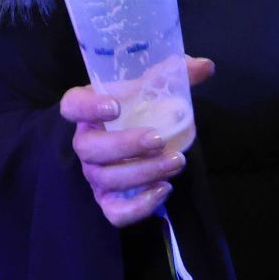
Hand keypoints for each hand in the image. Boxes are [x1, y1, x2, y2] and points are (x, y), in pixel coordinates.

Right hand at [61, 56, 214, 227]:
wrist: (137, 141)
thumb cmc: (139, 108)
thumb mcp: (151, 87)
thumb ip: (175, 74)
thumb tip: (206, 66)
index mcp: (88, 108)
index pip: (73, 105)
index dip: (87, 107)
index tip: (115, 106)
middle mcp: (85, 142)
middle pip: (90, 148)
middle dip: (125, 145)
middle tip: (159, 139)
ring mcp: (94, 174)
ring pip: (107, 179)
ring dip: (143, 172)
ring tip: (176, 161)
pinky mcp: (107, 200)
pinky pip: (115, 213)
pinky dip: (139, 206)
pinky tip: (164, 190)